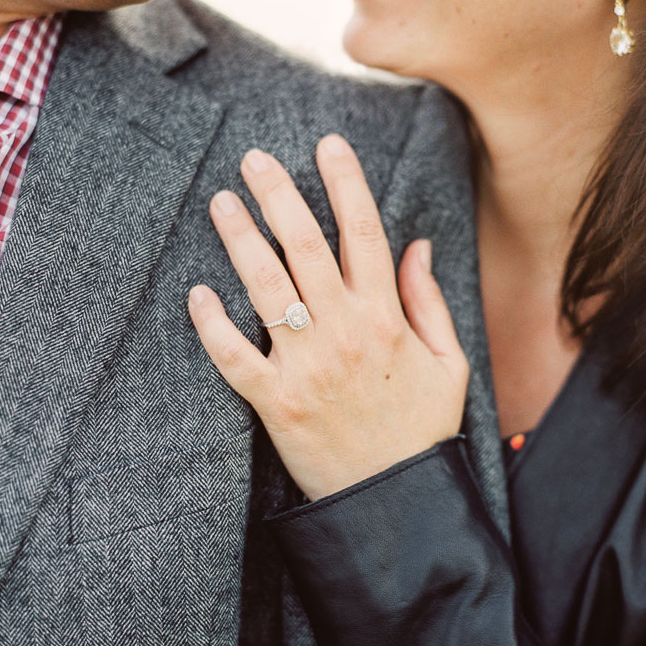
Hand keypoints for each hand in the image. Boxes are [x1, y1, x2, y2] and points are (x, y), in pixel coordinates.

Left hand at [189, 134, 468, 501]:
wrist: (395, 501)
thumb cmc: (421, 429)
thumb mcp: (449, 362)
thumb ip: (428, 300)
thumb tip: (416, 244)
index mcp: (387, 318)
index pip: (364, 233)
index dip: (345, 182)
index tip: (326, 144)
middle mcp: (345, 332)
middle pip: (305, 247)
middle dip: (279, 194)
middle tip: (254, 158)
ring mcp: (307, 367)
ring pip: (266, 288)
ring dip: (240, 240)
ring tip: (221, 202)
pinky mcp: (277, 403)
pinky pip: (235, 357)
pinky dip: (213, 326)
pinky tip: (196, 294)